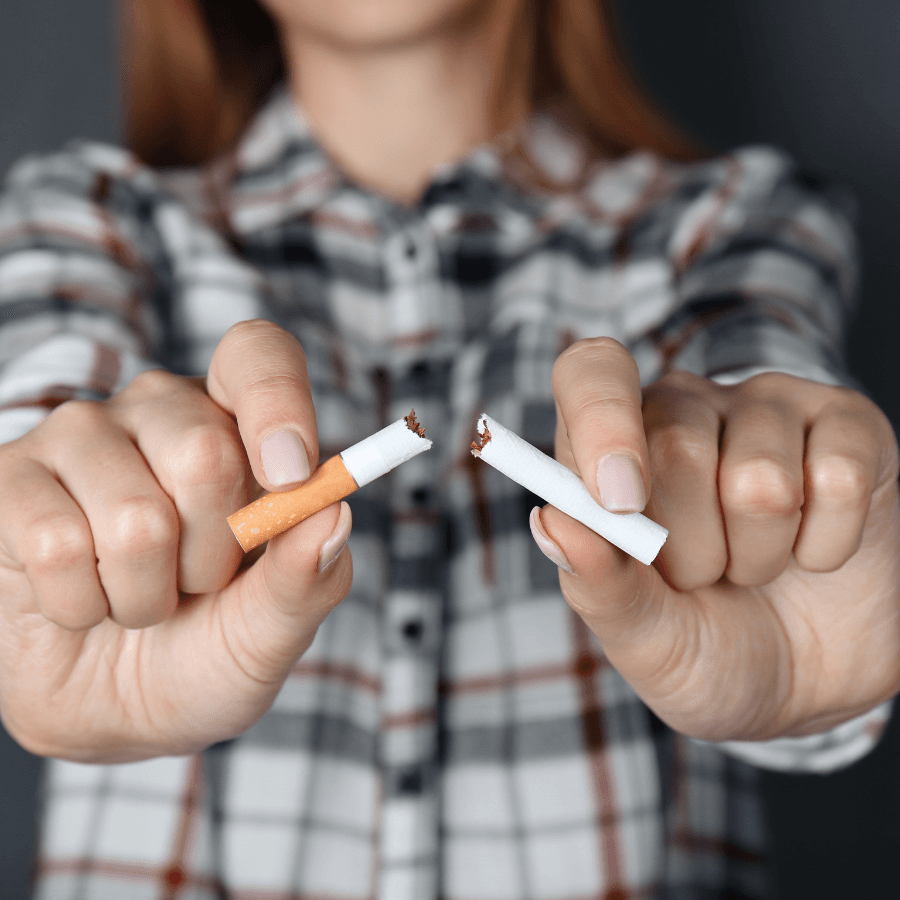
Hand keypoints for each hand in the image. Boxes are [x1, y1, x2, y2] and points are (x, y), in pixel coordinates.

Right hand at [0, 320, 352, 761]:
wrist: (113, 710)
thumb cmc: (207, 650)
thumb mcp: (272, 630)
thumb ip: (309, 576)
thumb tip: (334, 513)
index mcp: (237, 424)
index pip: (257, 357)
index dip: (278, 405)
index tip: (290, 479)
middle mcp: (159, 411)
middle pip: (207, 453)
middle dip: (213, 556)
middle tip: (197, 582)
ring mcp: (80, 437)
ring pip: (135, 517)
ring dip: (146, 595)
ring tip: (138, 597)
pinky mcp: (12, 479)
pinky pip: (57, 546)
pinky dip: (82, 606)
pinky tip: (82, 601)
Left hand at [535, 337, 899, 740]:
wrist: (803, 685)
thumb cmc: (703, 647)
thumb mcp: (642, 637)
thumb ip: (596, 582)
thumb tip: (551, 522)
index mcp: (612, 443)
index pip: (590, 374)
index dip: (601, 423)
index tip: (619, 503)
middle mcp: (686, 409)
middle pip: (675, 442)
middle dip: (689, 547)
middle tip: (700, 578)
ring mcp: (768, 410)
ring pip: (759, 475)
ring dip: (758, 555)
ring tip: (755, 568)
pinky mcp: (847, 427)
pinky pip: (837, 478)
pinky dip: (824, 547)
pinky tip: (813, 555)